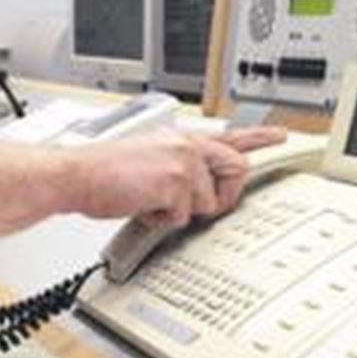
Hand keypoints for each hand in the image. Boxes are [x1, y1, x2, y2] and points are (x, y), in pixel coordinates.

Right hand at [67, 126, 287, 226]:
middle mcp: (187, 145)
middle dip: (221, 196)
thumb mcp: (149, 159)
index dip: (259, 137)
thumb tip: (197, 194)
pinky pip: (184, 217)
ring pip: (207, 203)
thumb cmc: (104, 172)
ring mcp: (183, 162)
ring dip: (179, 212)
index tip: (280, 136)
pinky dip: (161, 221)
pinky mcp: (176, 182)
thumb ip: (179, 169)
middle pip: (235, 171)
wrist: (76, 175)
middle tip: (197, 205)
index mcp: (181, 138)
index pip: (229, 137)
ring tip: (149, 200)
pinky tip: (141, 205)